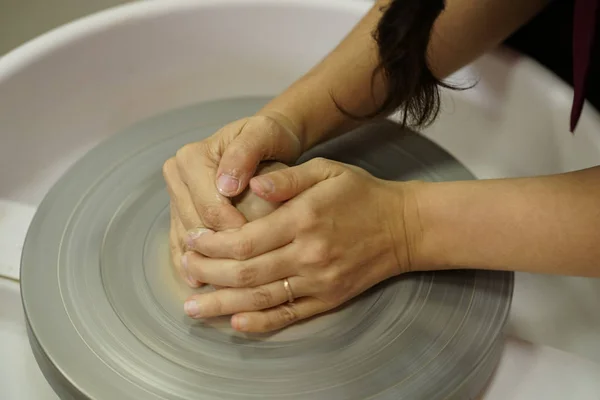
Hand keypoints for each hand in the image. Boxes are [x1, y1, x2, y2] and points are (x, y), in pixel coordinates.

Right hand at [162, 112, 302, 286]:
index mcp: (191, 158)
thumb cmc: (267, 137)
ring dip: (202, 264)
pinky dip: (189, 262)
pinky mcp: (178, 210)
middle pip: (195, 226)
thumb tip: (227, 186)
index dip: (234, 231)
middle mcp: (176, 175)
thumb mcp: (263, 134)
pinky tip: (199, 282)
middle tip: (248, 273)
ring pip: (186, 238)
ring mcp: (175, 195)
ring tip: (224, 289)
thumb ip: (246, 154)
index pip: (210, 207)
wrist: (263, 139)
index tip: (260, 247)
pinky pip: (179, 241)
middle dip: (220, 251)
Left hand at [181, 158, 416, 331]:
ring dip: (222, 304)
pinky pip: (289, 315)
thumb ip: (286, 177)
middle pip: (245, 272)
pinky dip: (260, 322)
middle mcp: (308, 254)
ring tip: (193, 306)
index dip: (212, 244)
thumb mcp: (326, 170)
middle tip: (185, 270)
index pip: (245, 239)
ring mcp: (318, 281)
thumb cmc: (360, 194)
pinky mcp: (328, 299)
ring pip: (261, 298)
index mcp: (302, 219)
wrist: (403, 227)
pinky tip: (235, 323)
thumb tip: (250, 181)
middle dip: (208, 273)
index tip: (193, 240)